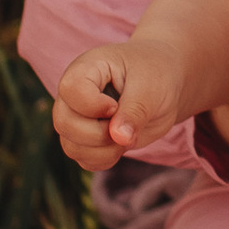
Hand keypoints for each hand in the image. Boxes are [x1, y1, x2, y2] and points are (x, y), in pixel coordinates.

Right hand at [55, 40, 187, 170]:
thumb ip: (135, 111)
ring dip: (103, 150)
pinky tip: (123, 145)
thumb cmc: (156, 74)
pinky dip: (104, 159)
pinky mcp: (86, 139)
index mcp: (86, 68)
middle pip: (64, 123)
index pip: (71, 89)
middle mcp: (74, 94)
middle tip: (127, 125)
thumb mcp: (151, 86)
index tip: (117, 106)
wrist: (165, 85)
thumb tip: (119, 138)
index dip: (93, 106)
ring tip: (128, 135)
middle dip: (98, 134)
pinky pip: (83, 159)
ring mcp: (77, 118)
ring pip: (71, 146)